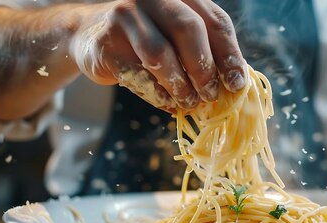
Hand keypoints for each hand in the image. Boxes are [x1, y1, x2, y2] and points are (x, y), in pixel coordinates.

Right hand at [70, 0, 246, 111]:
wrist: (91, 34)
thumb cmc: (148, 38)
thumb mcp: (178, 35)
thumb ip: (206, 51)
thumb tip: (236, 83)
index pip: (214, 21)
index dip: (229, 55)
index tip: (236, 84)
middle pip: (188, 30)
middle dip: (204, 69)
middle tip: (211, 95)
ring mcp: (125, 16)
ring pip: (160, 54)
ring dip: (180, 85)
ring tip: (189, 102)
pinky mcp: (105, 43)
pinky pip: (137, 75)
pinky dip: (157, 94)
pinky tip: (167, 103)